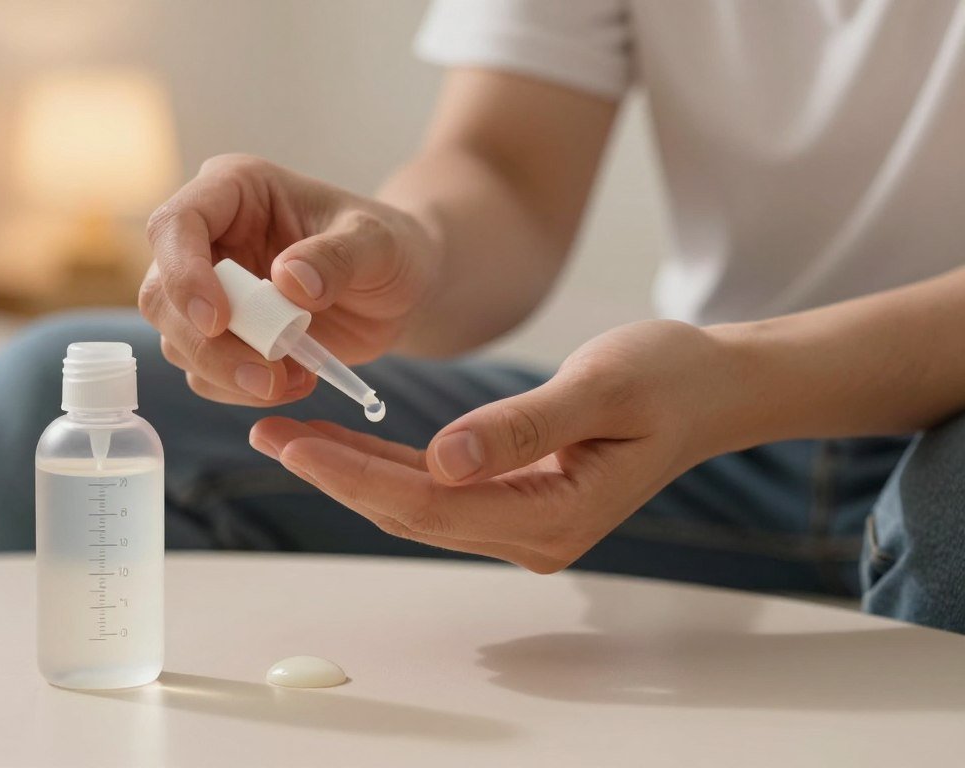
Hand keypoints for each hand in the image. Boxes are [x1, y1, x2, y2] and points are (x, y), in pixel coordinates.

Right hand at [139, 154, 436, 405]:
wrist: (400, 291)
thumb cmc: (390, 249)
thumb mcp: (379, 245)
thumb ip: (337, 257)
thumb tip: (288, 282)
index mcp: (234, 190)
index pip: (176, 224)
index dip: (184, 275)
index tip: (219, 321)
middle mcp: (209, 237)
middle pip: (162, 294)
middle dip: (207, 344)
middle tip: (267, 377)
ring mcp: (209, 289)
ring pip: (177, 340)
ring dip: (228, 374)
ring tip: (296, 379)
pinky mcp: (221, 335)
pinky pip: (204, 373)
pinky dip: (241, 390)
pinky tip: (294, 382)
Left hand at [248, 320, 738, 570]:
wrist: (714, 388)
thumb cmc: (668, 377)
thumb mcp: (600, 388)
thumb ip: (520, 427)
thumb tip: (440, 459)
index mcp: (554, 513)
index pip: (429, 502)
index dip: (354, 475)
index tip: (293, 444)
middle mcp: (534, 536)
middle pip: (411, 511)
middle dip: (336, 474)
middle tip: (267, 434)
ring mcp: (525, 525)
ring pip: (418, 505)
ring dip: (353, 472)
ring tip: (288, 436)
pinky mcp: (518, 503)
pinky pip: (438, 491)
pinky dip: (387, 467)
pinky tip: (344, 443)